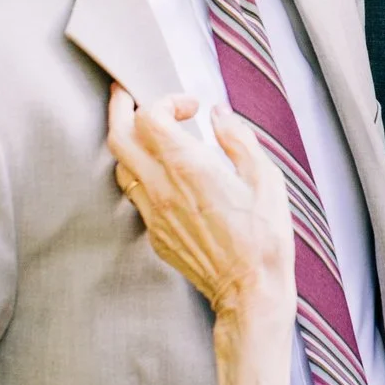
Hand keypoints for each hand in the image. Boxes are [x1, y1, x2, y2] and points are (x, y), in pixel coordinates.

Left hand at [106, 87, 295, 384]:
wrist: (250, 290)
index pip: (150, 118)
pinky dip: (139, 173)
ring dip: (127, 142)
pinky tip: (159, 171)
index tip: (190, 105)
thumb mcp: (265, 177)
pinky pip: (134, 195)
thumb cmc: (264, 236)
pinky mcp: (155, 235)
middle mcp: (163, 188)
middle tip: (127, 93)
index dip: (165, 100)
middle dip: (119, 108)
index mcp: (189, 167)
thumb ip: (238, 139)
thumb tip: (220, 115)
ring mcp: (154, 214)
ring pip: (120, 167)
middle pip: (119, 137)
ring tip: (143, 131)